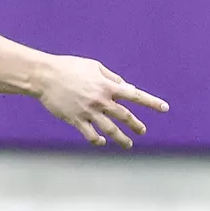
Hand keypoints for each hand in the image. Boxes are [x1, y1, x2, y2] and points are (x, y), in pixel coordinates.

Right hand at [34, 56, 168, 147]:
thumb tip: (126, 87)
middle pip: (125, 116)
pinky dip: (97, 140)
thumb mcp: (94, 66)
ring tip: (129, 144)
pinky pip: (90, 134)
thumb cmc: (69, 67)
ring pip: (110, 130)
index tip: (164, 108)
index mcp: (107, 85)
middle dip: (136, 125)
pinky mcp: (76, 119)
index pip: (135, 95)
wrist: (45, 76)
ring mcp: (88, 112)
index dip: (151, 102)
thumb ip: (111, 77)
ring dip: (121, 139)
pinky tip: (101, 142)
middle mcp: (100, 100)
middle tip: (142, 131)